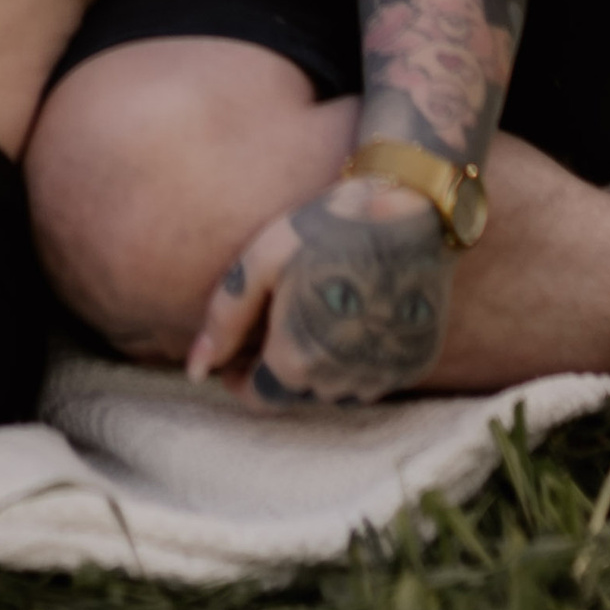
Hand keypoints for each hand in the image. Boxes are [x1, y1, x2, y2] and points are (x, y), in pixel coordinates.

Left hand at [185, 180, 450, 405]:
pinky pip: (372, 374)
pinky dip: (356, 356)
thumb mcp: (260, 263)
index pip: (259, 398)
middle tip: (274, 322)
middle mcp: (343, 381)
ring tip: (312, 314)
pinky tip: (351, 314)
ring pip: (336, 387)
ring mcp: (384, 375)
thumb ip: (224, 322)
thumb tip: (195, 370)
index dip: (240, 379)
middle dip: (277, 367)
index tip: (235, 356)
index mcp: (298, 361)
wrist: (410, 211)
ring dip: (318, 364)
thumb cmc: (328, 229)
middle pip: (297, 392)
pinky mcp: (415, 362)